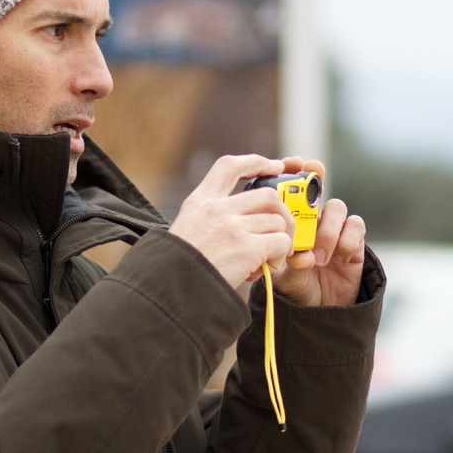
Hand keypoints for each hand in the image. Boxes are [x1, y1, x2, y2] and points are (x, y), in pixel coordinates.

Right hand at [169, 155, 296, 287]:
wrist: (170, 290)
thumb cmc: (178, 267)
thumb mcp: (185, 229)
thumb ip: (210, 218)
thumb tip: (244, 219)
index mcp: (199, 202)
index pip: (229, 166)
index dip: (255, 162)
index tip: (274, 166)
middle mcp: (216, 209)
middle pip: (268, 195)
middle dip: (282, 213)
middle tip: (282, 231)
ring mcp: (232, 227)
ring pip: (277, 222)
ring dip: (280, 241)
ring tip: (268, 259)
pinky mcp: (246, 248)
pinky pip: (280, 243)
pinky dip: (279, 256)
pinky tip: (266, 268)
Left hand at [261, 157, 366, 307]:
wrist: (319, 313)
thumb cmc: (296, 289)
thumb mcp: (286, 279)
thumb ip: (293, 266)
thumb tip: (303, 256)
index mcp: (290, 223)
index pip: (291, 190)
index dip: (294, 171)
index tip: (293, 163)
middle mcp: (313, 220)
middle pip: (318, 187)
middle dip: (316, 178)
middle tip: (315, 178)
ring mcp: (335, 230)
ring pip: (337, 208)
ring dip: (328, 229)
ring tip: (320, 257)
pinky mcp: (355, 243)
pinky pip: (356, 226)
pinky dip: (347, 240)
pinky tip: (339, 259)